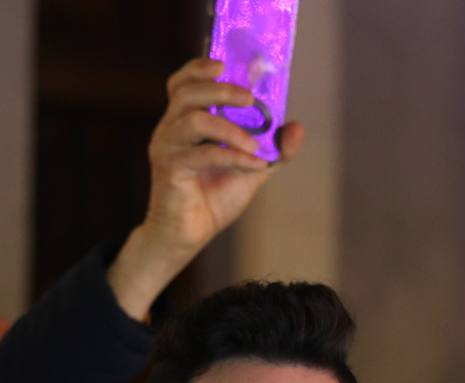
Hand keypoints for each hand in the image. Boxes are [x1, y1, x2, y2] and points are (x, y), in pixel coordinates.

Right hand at [107, 57, 304, 318]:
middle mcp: (170, 129)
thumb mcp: (251, 170)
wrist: (189, 237)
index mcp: (184, 121)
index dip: (199, 67)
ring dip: (231, 128)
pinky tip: (254, 166)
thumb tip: (297, 127)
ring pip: (194, 118)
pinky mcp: (170, 169)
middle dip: (221, 89)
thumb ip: (273, 150)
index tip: (224, 64)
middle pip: (187, 91)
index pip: (182, 82)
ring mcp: (167, 147)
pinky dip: (234, 157)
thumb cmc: (212, 199)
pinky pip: (204, 153)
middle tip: (250, 98)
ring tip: (255, 146)